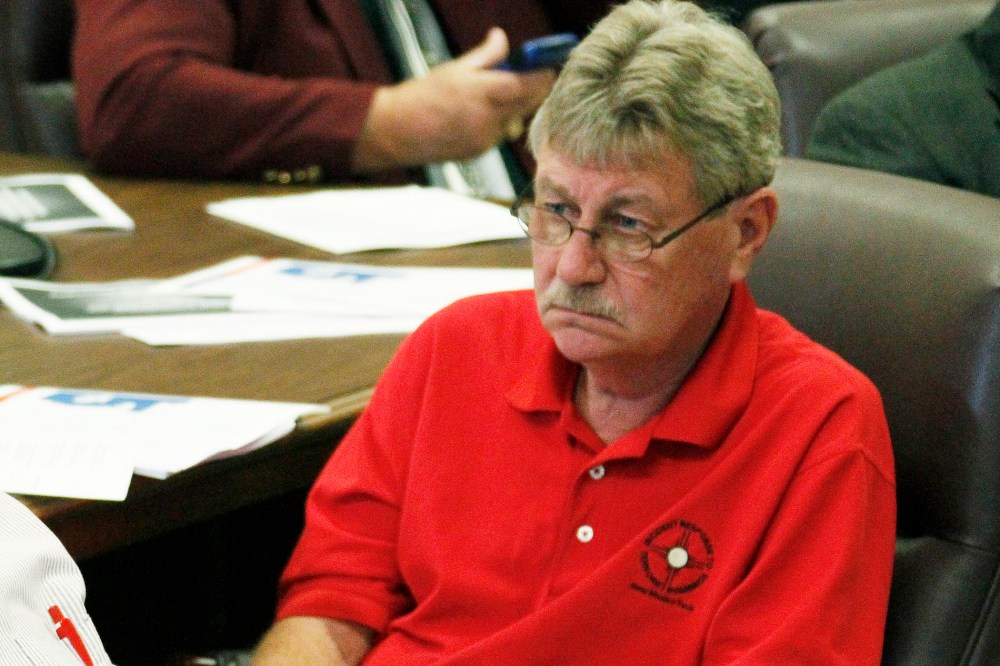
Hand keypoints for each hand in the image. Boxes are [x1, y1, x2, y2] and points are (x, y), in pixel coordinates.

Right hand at [353, 27, 554, 171]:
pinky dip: (497, 124)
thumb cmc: (423, 96)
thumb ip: (486, 56)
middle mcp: (489, 118)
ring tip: (489, 100)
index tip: (547, 67)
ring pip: (515, 121)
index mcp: (483, 91)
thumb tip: (502, 37)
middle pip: (529, 104)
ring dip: (512, 109)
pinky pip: (500, 135)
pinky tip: (474, 118)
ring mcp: (486, 138)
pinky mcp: (481, 152)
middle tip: (527, 79)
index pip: (529, 85)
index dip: (543, 76)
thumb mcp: (455, 69)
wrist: (398, 132)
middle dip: (532, 91)